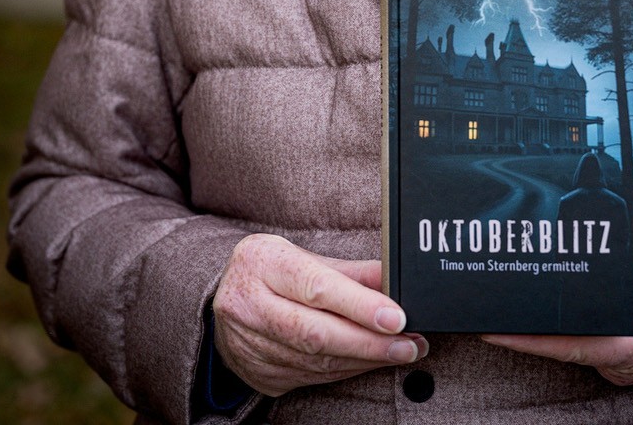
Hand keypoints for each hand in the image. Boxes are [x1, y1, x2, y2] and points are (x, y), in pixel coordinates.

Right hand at [212, 234, 428, 395]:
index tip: (396, 316)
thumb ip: (349, 270)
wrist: (223, 301)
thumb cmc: (270, 270)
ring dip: (365, 359)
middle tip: (409, 344)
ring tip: (401, 352)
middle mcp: (249, 305)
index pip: (316, 287)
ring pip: (317, 361)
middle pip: (316, 332)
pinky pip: (312, 376)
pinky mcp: (259, 374)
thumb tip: (393, 277)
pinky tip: (370, 361)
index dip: (358, 305)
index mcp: (261, 263)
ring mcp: (250, 345)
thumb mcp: (302, 255)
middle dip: (370, 342)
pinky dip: (346, 370)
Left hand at [482, 215, 632, 385]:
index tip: (496, 329)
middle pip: (563, 343)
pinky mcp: (612, 350)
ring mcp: (616, 361)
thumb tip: (628, 220)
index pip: (577, 346)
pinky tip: (537, 290)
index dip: (534, 340)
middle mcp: (621, 362)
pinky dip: (559, 315)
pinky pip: (580, 334)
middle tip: (487, 295)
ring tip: (501, 289)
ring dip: (539, 319)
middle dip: (525, 322)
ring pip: (568, 341)